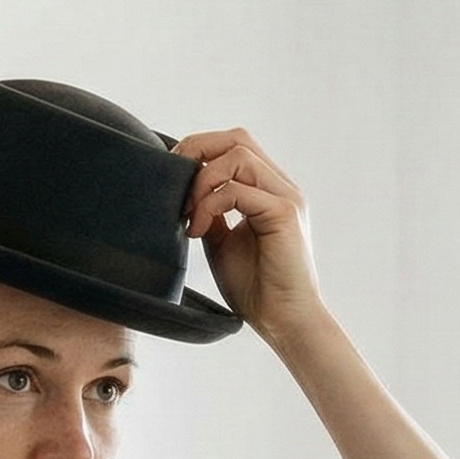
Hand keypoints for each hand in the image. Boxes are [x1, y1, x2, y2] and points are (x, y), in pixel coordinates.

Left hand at [172, 128, 322, 341]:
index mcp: (269, 190)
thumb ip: (210, 211)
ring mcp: (286, 197)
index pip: (234, 146)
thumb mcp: (220, 240)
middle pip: (237, 138)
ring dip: (202, 180)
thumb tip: (184, 191)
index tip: (173, 181)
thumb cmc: (256, 288)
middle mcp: (281, 187)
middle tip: (174, 182)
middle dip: (197, 150)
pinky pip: (237, 190)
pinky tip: (199, 230)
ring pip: (238, 155)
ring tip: (189, 214)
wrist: (282, 321)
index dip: (199, 152)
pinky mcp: (284, 213)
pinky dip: (209, 204)